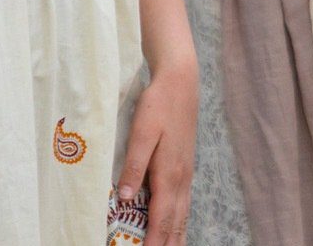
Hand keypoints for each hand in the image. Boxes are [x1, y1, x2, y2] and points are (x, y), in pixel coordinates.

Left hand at [116, 59, 197, 245]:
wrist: (180, 83)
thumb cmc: (158, 105)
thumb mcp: (142, 132)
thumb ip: (134, 165)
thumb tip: (127, 198)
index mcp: (169, 175)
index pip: (162, 221)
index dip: (154, 243)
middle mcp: (181, 180)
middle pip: (174, 225)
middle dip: (166, 245)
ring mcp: (185, 175)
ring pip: (181, 217)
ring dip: (174, 238)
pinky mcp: (184, 168)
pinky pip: (182, 205)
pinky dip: (178, 222)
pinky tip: (173, 226)